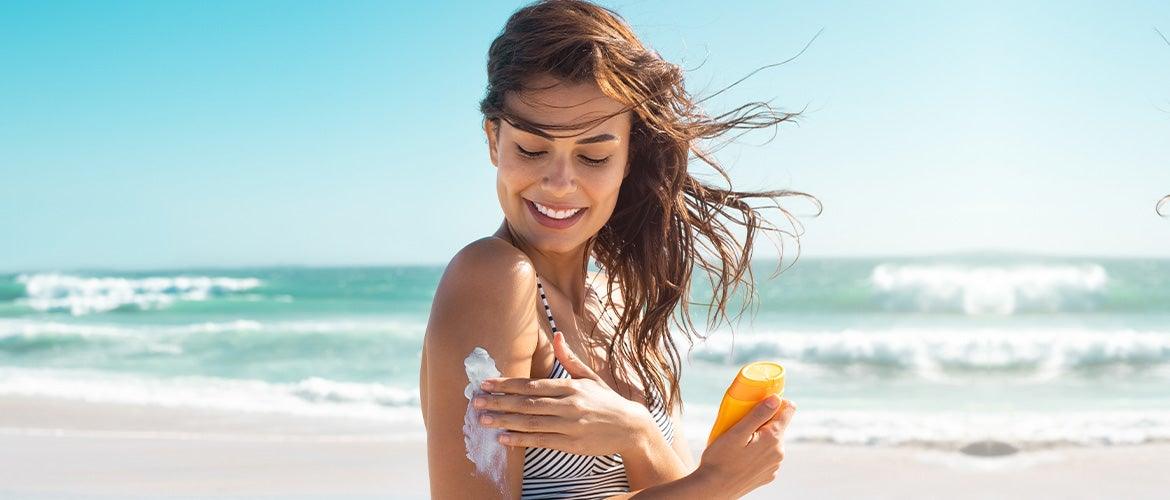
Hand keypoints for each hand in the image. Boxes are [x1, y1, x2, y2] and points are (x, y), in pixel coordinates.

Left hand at [473, 331, 655, 455]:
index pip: (533, 384)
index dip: (507, 384)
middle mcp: (569, 405)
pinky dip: (521, 439)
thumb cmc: (607, 400)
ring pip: (531, 422)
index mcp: (572, 386)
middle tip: (476, 402)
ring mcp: (570, 425)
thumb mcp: (591, 377)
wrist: (631, 427)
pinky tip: (503, 438)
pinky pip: (541, 441)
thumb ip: (570, 359)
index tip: (487, 383)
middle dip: (499, 402)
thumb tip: (558, 336)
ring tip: (483, 420)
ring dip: (505, 421)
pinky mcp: (571, 444)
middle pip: (527, 403)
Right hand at [694, 395, 795, 498]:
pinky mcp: (767, 475)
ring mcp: (774, 466)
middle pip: (778, 426)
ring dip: (761, 436)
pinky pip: (767, 455)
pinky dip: (758, 451)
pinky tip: (742, 455)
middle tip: (741, 422)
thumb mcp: (737, 432)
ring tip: (740, 441)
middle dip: (763, 420)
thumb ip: (758, 414)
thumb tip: (776, 398)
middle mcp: (779, 453)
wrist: (713, 489)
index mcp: (773, 439)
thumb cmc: (720, 459)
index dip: (775, 401)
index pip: (787, 411)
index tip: (760, 402)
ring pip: (772, 441)